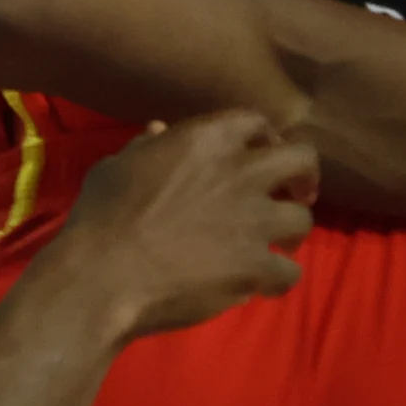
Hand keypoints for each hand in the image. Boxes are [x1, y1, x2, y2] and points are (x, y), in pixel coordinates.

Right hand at [55, 110, 314, 341]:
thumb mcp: (117, 167)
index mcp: (203, 141)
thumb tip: (160, 130)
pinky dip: (276, 278)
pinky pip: (290, 272)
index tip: (256, 154)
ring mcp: (253, 221)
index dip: (262, 138)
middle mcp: (238, 174)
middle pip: (302, 160)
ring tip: (270, 243)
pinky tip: (257, 284)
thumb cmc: (102, 214)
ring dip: (288, 230)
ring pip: (303, 218)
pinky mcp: (257, 266)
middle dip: (302, 176)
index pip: (255, 121)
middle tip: (288, 194)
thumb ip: (148, 148)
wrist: (105, 273)